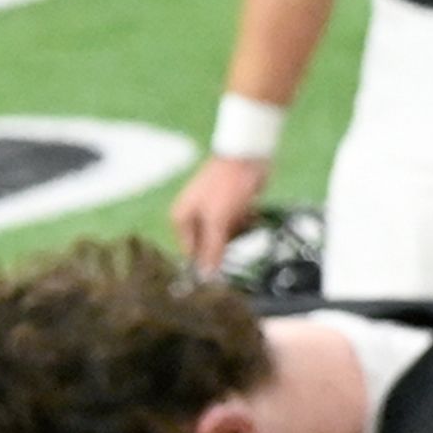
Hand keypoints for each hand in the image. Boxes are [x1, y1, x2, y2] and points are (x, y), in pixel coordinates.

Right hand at [171, 153, 269, 273]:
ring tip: (243, 215)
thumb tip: (207, 277)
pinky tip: (251, 211)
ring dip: (239, 232)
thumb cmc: (227, 186)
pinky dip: (246, 223)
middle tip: (237, 233)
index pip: (192, 254)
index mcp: (181, 219)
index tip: (225, 272)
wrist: (248, 156)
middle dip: (226, 244)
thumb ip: (212, 249)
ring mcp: (212, 212)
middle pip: (210, 247)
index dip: (208, 264)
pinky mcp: (230, 208)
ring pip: (227, 237)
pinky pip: (238, 226)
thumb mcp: (218, 221)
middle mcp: (193, 217)